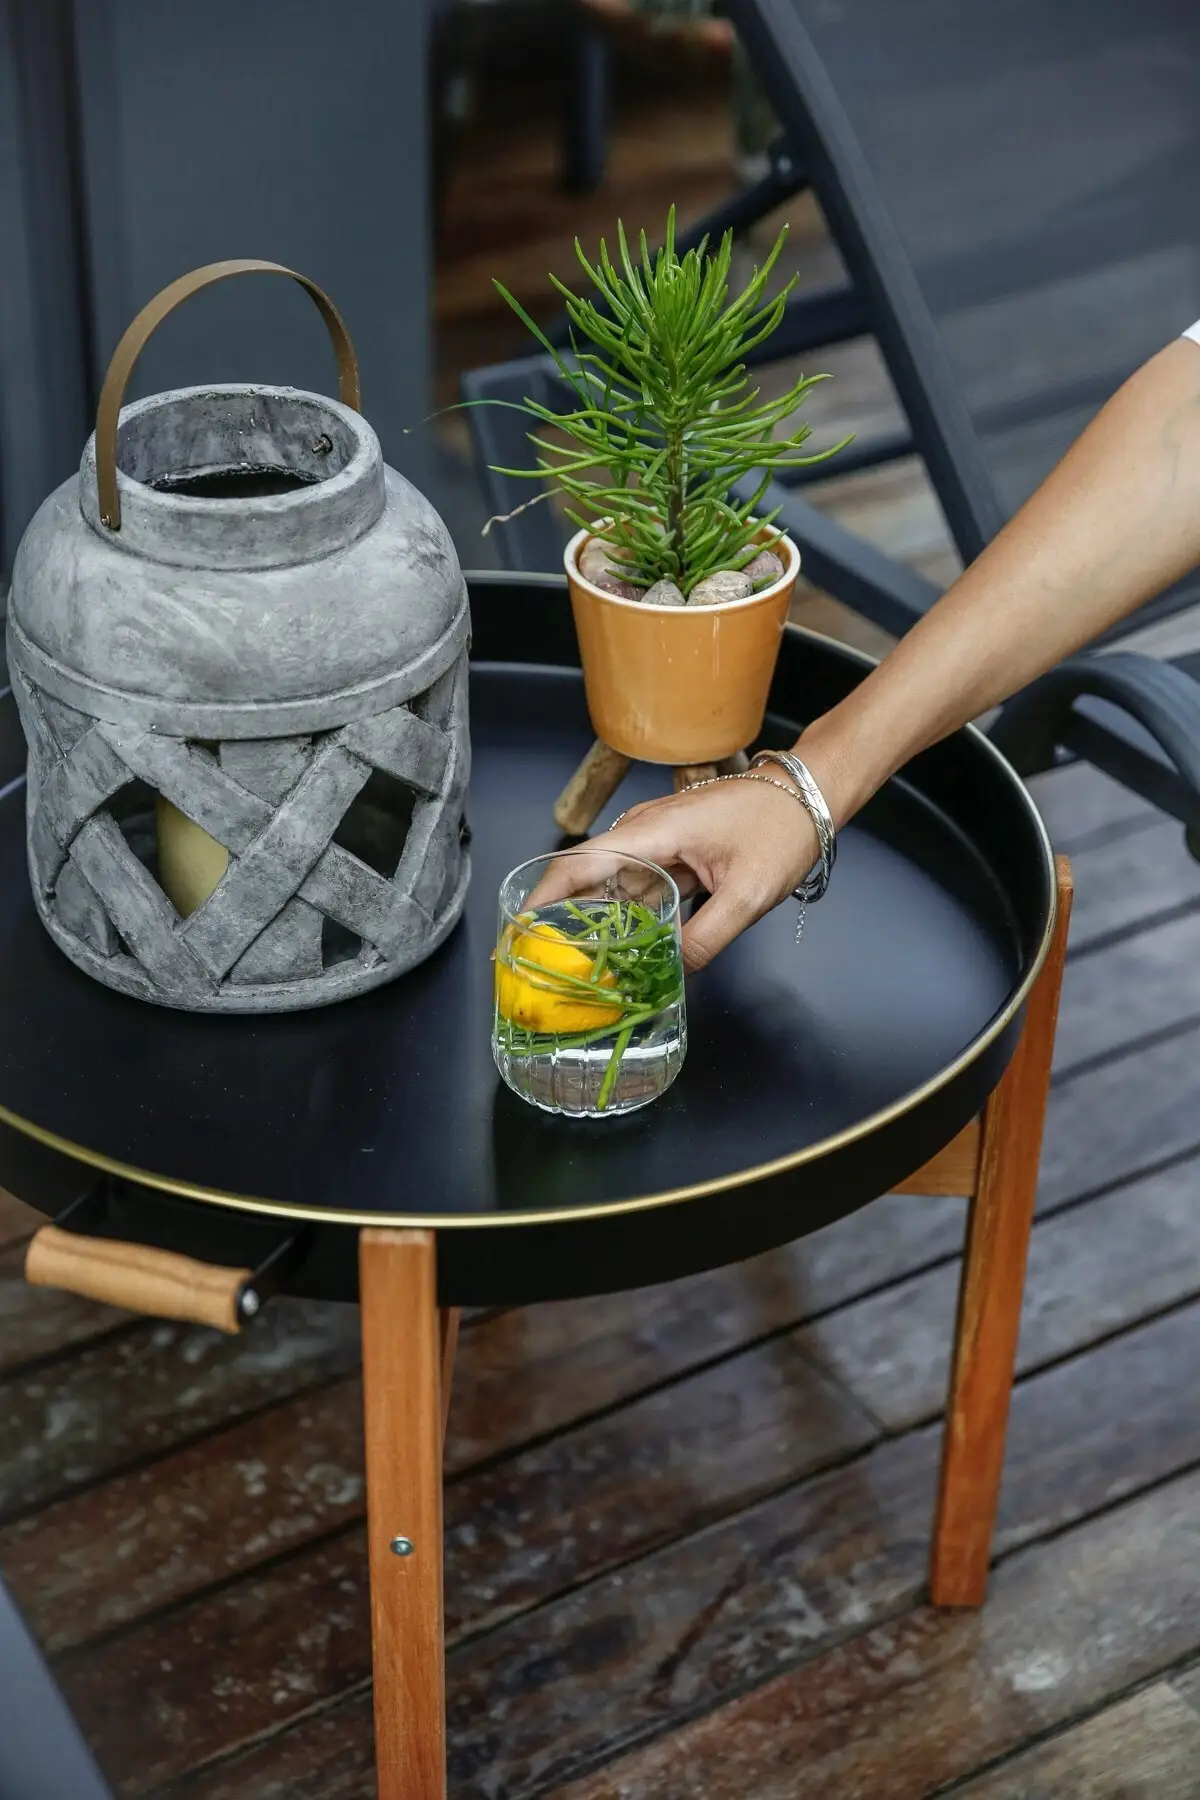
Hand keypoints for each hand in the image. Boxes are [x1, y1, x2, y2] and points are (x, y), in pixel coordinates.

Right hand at [536, 775, 818, 971]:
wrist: (811, 794)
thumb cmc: (783, 828)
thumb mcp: (749, 893)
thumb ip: (706, 937)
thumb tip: (672, 974)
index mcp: (653, 831)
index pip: (579, 864)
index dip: (542, 898)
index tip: (518, 933)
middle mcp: (645, 831)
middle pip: (587, 877)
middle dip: (562, 920)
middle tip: (545, 965)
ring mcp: (659, 839)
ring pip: (614, 885)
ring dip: (598, 921)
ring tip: (580, 966)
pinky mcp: (674, 850)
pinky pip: (640, 885)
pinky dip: (629, 914)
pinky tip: (626, 947)